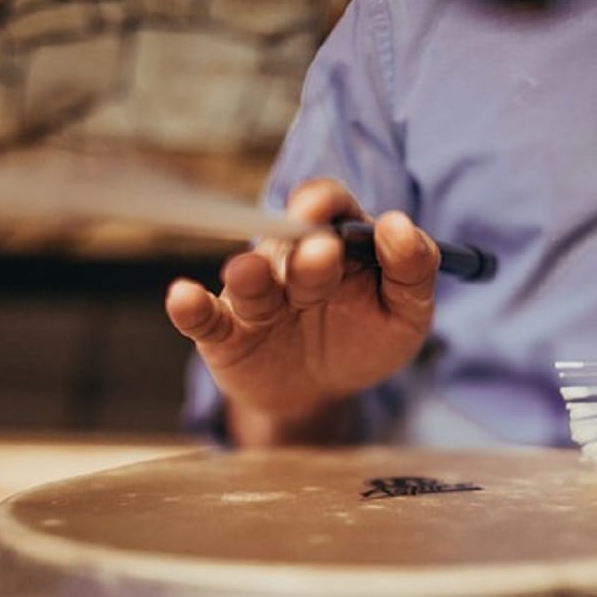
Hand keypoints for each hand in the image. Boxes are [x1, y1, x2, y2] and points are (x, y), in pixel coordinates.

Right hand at [164, 179, 439, 445]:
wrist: (323, 393)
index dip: (326, 203)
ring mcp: (254, 295)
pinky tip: (183, 297)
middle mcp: (289, 259)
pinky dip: (190, 307)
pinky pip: (203, 319)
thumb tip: (399, 226)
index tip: (333, 215)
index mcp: (335, 239)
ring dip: (251, 275)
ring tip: (250, 273)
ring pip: (250, 279)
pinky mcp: (226, 334)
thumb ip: (414, 269)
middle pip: (291, 241)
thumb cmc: (364, 336)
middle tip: (321, 252)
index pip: (327, 204)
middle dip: (306, 248)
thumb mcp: (406, 311)